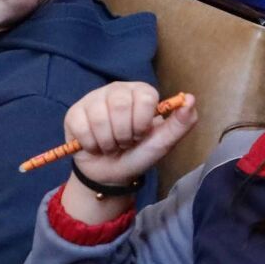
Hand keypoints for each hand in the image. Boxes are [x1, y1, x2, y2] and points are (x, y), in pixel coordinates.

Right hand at [63, 83, 197, 188]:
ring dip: (108, 142)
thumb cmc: (139, 154)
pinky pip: (82, 127)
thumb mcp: (163, 142)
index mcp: (141, 92)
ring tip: (111, 145)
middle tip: (125, 142)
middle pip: (119, 106)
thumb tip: (190, 99)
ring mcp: (93, 99)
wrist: (111, 174)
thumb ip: (181, 123)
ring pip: (99, 118)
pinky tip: (95, 145)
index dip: (142, 123)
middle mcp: (116, 89)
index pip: (144, 98)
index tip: (141, 135)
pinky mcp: (74, 113)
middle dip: (124, 134)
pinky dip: (91, 144)